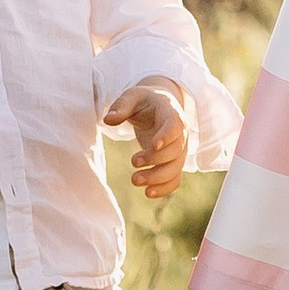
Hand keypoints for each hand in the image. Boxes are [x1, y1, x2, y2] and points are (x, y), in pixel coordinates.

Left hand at [102, 79, 191, 198]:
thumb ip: (121, 106)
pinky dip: (164, 188)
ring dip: (157, 178)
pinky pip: (175, 179)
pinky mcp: (174, 162)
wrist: (160, 107)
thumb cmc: (145, 101)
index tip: (153, 145)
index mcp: (171, 113)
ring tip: (135, 180)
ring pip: (176, 168)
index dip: (167, 136)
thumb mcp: (132, 96)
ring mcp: (179, 150)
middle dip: (155, 160)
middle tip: (133, 162)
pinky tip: (148, 193)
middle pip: (175, 150)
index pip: (175, 125)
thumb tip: (108, 120)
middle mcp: (180, 134)